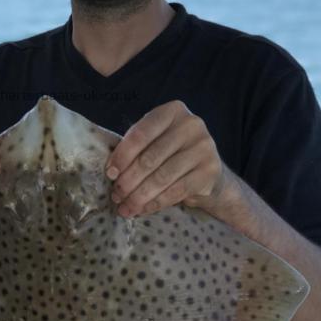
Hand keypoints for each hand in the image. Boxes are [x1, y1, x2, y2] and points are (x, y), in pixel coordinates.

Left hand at [106, 101, 225, 216]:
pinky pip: (176, 191)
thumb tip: (112, 172)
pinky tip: (142, 209)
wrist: (209, 173)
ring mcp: (204, 148)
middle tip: (116, 195)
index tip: (110, 173)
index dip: (122, 155)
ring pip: (162, 177)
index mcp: (173, 111)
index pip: (141, 133)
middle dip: (129, 180)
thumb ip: (136, 148)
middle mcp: (191, 125)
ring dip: (139, 195)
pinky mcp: (210, 171)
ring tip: (126, 207)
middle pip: (150, 157)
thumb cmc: (173, 154)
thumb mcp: (155, 142)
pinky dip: (155, 203)